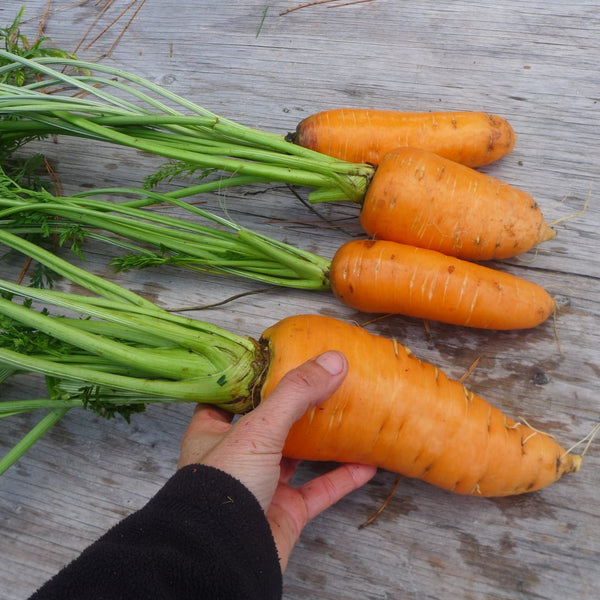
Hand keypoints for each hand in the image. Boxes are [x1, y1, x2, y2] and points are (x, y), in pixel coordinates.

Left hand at [178, 350, 376, 570]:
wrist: (226, 555)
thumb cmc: (224, 486)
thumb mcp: (259, 428)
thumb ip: (296, 393)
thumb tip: (332, 361)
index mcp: (214, 434)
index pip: (230, 399)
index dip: (251, 380)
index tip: (276, 361)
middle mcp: (235, 459)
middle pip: (268, 426)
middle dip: (293, 407)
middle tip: (319, 382)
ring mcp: (261, 487)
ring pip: (295, 458)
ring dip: (321, 442)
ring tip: (345, 416)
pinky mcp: (284, 512)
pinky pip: (319, 491)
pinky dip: (343, 478)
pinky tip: (366, 464)